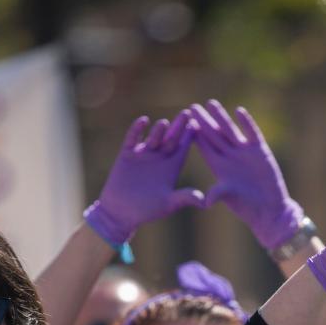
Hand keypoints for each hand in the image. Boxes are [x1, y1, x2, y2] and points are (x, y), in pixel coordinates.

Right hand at [84, 110, 203, 246]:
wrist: (121, 212)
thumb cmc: (146, 211)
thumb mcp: (168, 204)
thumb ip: (184, 198)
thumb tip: (204, 202)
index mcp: (172, 168)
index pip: (184, 149)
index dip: (191, 138)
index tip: (201, 125)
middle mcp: (159, 158)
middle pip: (171, 138)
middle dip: (179, 126)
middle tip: (188, 112)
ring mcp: (144, 154)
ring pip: (154, 137)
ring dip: (159, 130)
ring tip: (165, 123)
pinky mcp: (127, 154)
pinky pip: (132, 138)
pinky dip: (137, 130)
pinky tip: (143, 121)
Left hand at [189, 100, 304, 248]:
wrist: (269, 209)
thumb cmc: (248, 207)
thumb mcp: (231, 198)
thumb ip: (219, 194)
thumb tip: (206, 201)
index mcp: (219, 166)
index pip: (204, 146)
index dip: (195, 134)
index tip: (184, 121)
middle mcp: (229, 157)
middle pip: (214, 135)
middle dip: (203, 121)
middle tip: (192, 107)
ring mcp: (244, 153)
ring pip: (230, 130)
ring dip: (221, 117)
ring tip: (211, 103)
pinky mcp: (260, 151)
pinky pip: (252, 133)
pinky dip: (246, 123)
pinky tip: (239, 111)